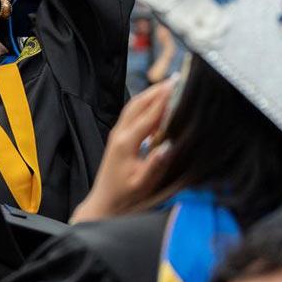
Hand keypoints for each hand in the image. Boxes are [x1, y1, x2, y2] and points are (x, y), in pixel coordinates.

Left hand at [70, 78, 177, 223]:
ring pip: (133, 106)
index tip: (177, 84)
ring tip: (168, 86)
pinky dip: (145, 105)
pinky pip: (132, 114)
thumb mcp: (143, 183)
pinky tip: (157, 105)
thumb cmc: (125, 195)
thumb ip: (155, 165)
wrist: (104, 203)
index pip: (148, 115)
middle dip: (156, 90)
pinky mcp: (118, 138)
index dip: (163, 98)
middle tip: (176, 79)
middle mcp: (120, 133)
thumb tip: (169, 146)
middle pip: (138, 103)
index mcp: (126, 142)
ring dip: (150, 94)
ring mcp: (117, 134)